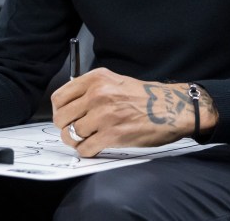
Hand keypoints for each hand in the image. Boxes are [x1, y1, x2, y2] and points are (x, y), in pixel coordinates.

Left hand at [51, 68, 216, 156]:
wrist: (171, 108)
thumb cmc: (144, 96)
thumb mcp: (115, 81)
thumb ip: (91, 89)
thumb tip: (69, 104)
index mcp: (97, 78)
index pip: (59, 97)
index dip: (59, 111)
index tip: (65, 117)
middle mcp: (98, 94)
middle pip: (61, 117)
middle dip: (65, 127)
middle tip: (75, 130)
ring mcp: (104, 115)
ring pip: (71, 134)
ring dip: (76, 141)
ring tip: (86, 139)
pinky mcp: (113, 135)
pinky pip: (85, 148)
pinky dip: (86, 151)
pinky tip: (95, 147)